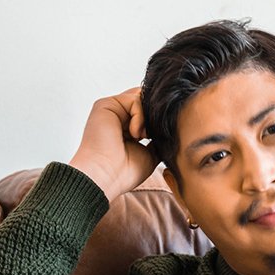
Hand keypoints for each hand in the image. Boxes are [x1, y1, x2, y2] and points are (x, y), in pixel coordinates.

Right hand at [68, 86, 158, 201]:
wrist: (107, 175)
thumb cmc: (125, 171)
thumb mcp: (150, 154)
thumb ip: (157, 139)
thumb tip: (169, 127)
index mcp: (126, 128)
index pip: (147, 113)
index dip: (158, 121)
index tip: (159, 138)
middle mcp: (118, 117)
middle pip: (144, 102)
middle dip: (154, 116)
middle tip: (152, 136)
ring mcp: (111, 110)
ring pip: (141, 98)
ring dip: (147, 118)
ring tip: (142, 137)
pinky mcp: (105, 104)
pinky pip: (134, 99)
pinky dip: (140, 116)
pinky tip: (134, 134)